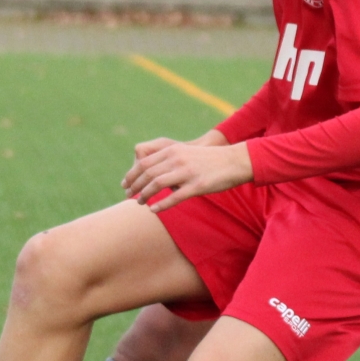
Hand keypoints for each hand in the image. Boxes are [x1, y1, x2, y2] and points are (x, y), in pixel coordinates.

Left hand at [122, 131, 250, 210]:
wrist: (234, 161)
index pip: (145, 163)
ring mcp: (187, 172)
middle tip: (128, 195)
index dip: (132, 174)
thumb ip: (170, 160)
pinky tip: (153, 210)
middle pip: (147, 173)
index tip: (125, 184)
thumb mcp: (187, 154)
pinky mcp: (197, 186)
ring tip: (139, 203)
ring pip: (157, 184)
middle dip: (134, 185)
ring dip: (144, 195)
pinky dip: (161, 205)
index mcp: (173, 150)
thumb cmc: (210, 161)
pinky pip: (174, 197)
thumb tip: (154, 175)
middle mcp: (177, 159)